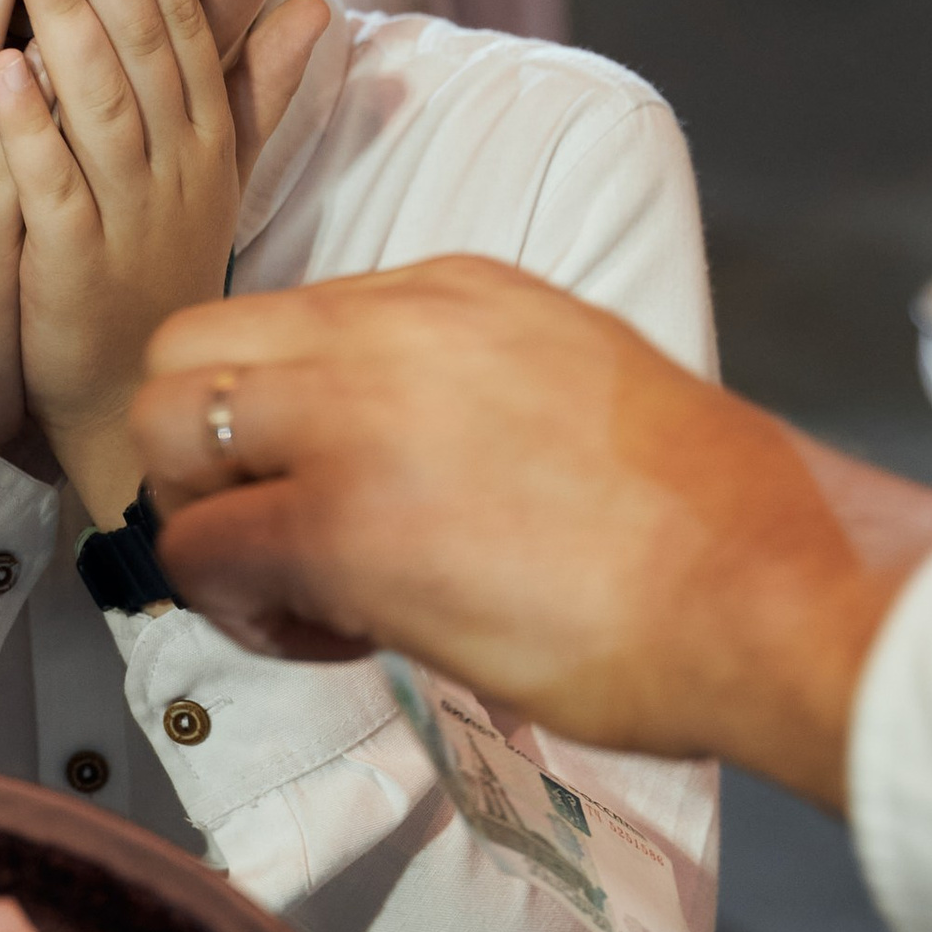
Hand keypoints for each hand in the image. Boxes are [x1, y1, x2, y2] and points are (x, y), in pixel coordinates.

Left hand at [0, 0, 326, 523]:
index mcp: (206, 136)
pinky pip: (56, 185)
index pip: (180, 20)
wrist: (138, 399)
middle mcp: (179, 166)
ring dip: (64, 16)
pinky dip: (30, 127)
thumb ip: (259, 90)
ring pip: (102, 99)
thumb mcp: (222, 176)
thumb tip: (318, 7)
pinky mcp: (80, 266)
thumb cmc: (166, 275)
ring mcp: (132, 215)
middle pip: (143, 41)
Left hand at [133, 260, 931, 809]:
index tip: (333, 489)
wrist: (769, 586)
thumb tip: (417, 466)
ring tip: (294, 595)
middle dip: (197, 454)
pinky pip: (198, 555)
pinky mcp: (338, 526)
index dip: (275, 417)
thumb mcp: (578, 390)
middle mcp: (389, 330)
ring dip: (202, 522)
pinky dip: (236, 610)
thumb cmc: (709, 527)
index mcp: (453, 291)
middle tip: (271, 538)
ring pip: (162, 435)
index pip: (283, 319)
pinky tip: (331, 640)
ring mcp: (355, 419)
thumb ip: (473, 397)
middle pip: (186, 349)